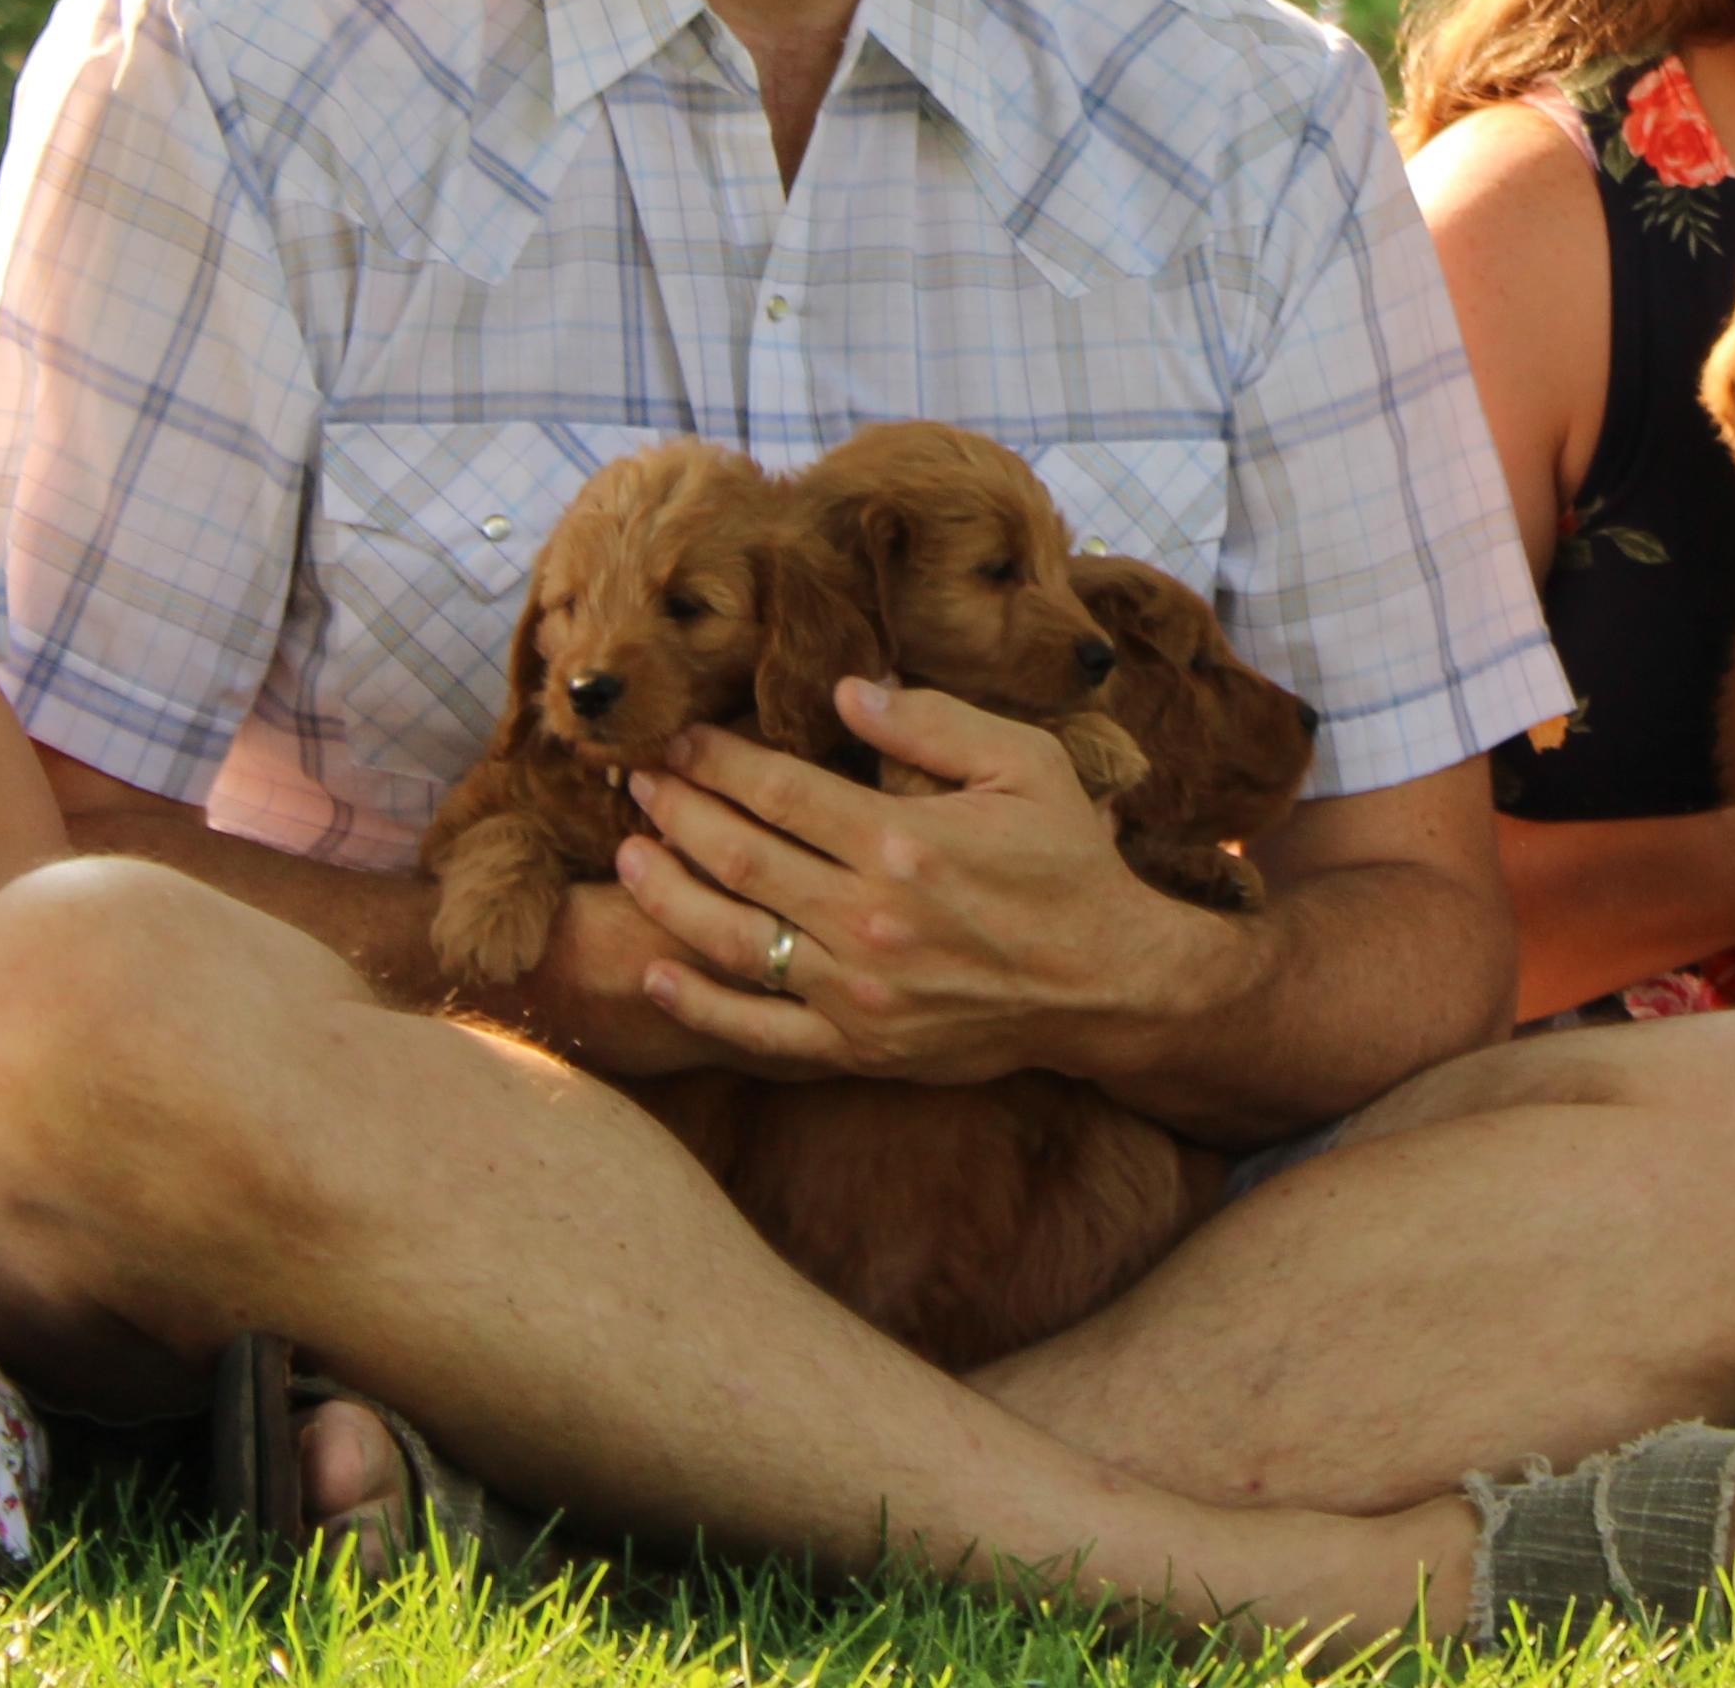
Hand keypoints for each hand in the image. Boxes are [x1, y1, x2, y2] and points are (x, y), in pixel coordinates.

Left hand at [616, 682, 1233, 1084]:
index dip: (717, 760)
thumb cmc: (1069, 861)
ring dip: (666, 893)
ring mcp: (857, 990)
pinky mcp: (859, 1046)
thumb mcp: (1026, 764)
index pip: (779, 790)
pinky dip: (698, 1003)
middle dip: (677, 811)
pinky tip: (654, 968)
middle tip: (638, 780)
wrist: (1109, 981)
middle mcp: (868, 917)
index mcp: (903, 842)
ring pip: (730, 939)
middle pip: (739, 857)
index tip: (678, 738)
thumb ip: (932, 722)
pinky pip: (758, 1030)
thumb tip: (847, 688)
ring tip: (626, 855)